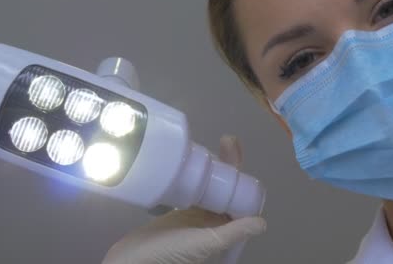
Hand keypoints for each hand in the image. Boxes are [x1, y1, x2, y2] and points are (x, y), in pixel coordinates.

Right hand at [102, 135, 265, 263]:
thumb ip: (232, 234)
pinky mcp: (180, 210)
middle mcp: (214, 222)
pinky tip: (194, 159)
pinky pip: (196, 188)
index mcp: (224, 230)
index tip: (238, 156)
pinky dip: (198, 174)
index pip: (240, 200)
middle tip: (227, 140)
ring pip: (213, 186)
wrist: (130, 260)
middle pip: (228, 188)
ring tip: (218, 143)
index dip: (243, 178)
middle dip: (230, 165)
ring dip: (217, 167)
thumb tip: (262, 222)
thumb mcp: (204, 244)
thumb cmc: (168, 254)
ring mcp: (197, 215)